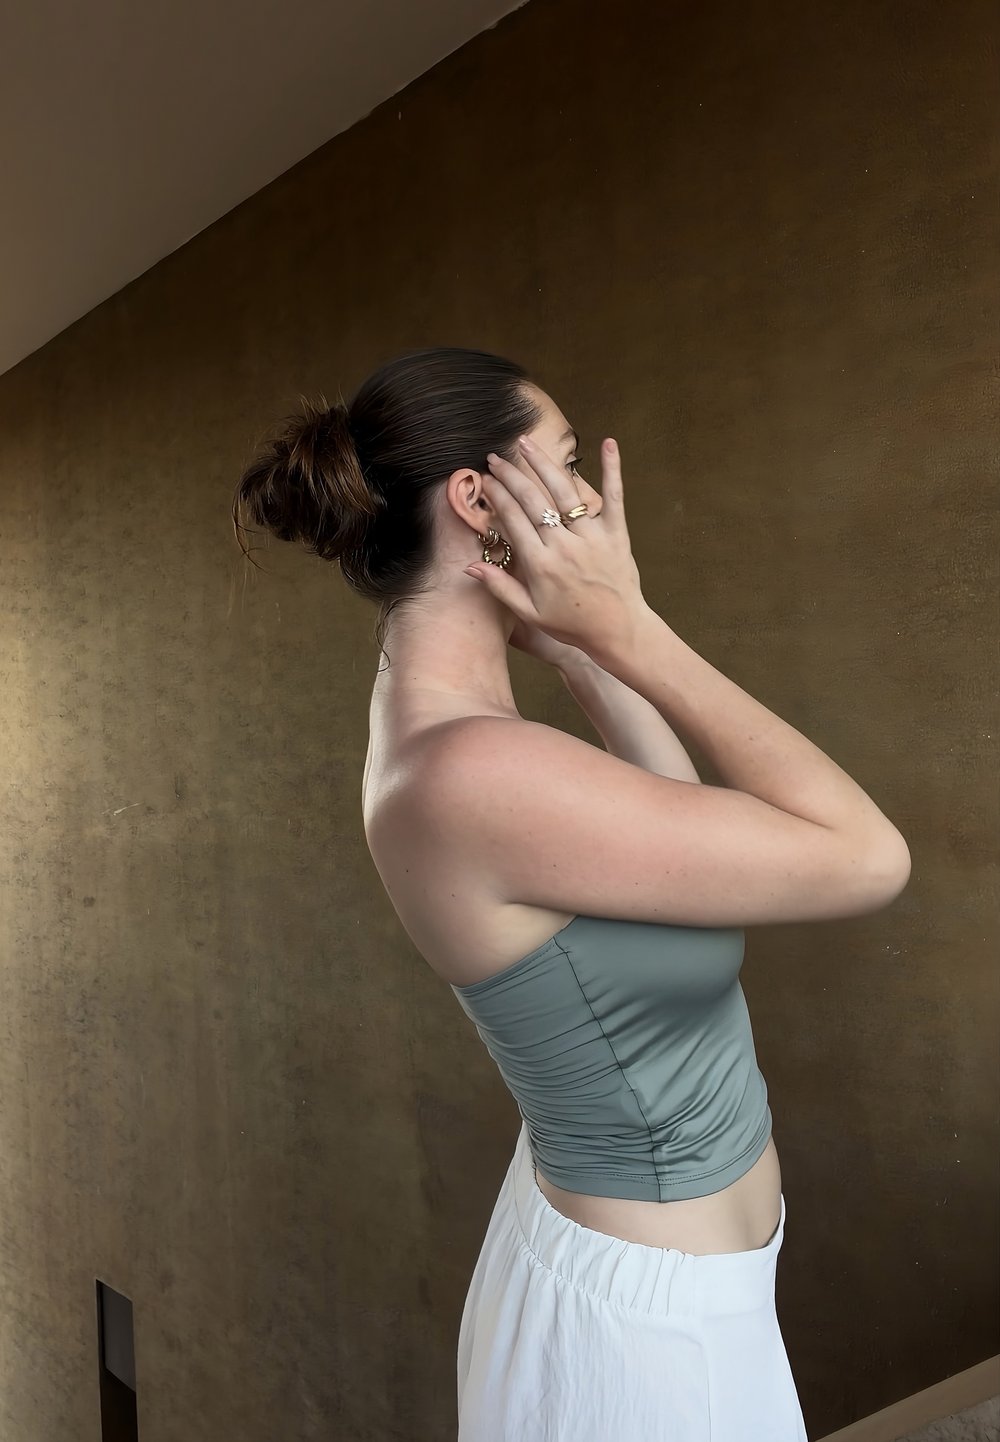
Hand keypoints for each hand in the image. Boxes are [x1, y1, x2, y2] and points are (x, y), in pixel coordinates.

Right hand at [464, 435, 647, 664]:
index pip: (512, 519)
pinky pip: (614, 497)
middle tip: (495, 458)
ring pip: (564, 491)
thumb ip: (500, 586)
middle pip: (532, 500)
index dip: (496, 495)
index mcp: (539, 564)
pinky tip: (608, 443)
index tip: (484, 479)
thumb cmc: (571, 624)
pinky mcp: (615, 534)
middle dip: (510, 475)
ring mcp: (591, 537)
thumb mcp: (529, 613)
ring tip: (526, 443)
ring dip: (543, 464)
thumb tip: (469, 565)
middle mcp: (564, 545)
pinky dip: (612, 469)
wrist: (618, 631)